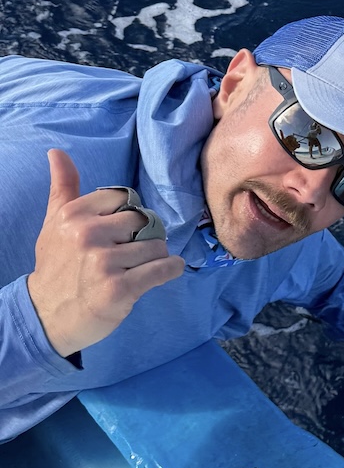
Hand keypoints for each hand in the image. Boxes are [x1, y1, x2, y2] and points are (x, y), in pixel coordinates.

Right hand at [26, 149, 184, 358]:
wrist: (47, 315)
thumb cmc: (56, 266)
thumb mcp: (53, 224)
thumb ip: (63, 188)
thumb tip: (57, 152)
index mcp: (73, 215)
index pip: (125, 198)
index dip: (129, 215)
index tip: (122, 231)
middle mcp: (88, 234)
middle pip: (144, 221)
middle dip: (146, 235)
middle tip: (135, 251)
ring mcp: (104, 262)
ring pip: (157, 246)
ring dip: (157, 256)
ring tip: (141, 267)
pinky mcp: (120, 288)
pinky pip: (163, 269)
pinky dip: (172, 269)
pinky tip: (167, 271)